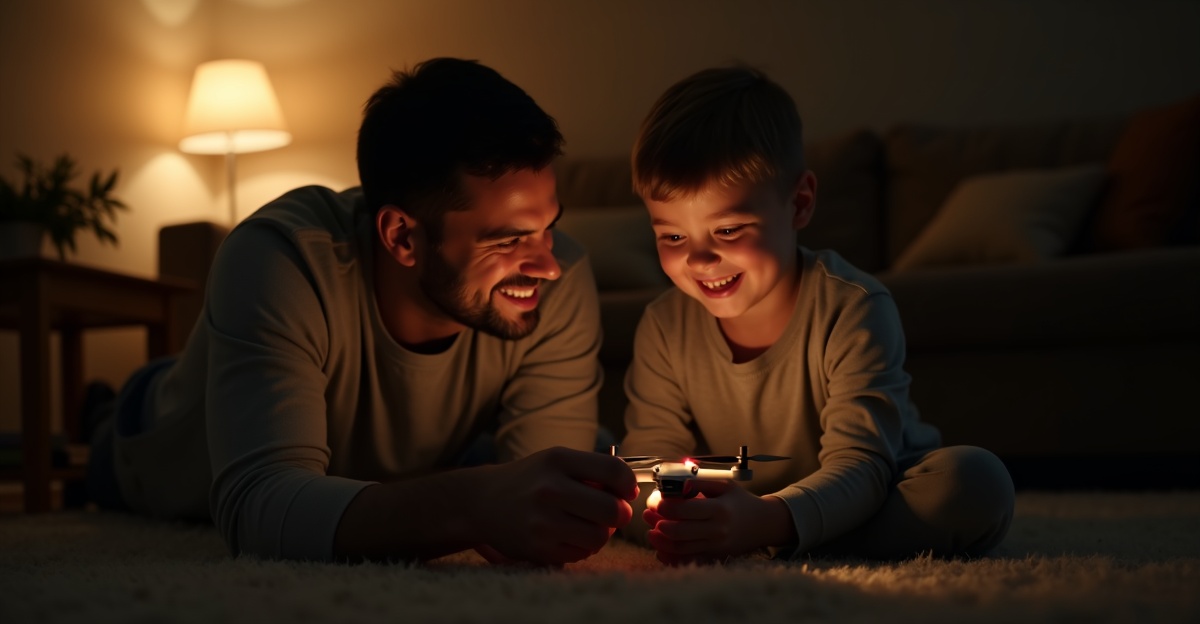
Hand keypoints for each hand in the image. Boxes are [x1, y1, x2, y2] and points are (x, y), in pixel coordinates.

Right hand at [470, 447, 638, 565]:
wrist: (481, 501)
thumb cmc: (529, 480)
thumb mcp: (555, 462)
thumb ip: (592, 470)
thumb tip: (630, 489)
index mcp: (558, 460)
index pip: (614, 471)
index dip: (629, 485)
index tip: (627, 492)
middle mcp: (550, 488)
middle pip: (612, 510)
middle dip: (619, 515)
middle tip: (613, 514)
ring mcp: (542, 521)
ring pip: (599, 537)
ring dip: (601, 534)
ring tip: (588, 525)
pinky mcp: (537, 548)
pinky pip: (580, 554)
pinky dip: (582, 548)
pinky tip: (569, 536)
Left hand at [643, 480, 793, 564]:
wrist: (764, 523)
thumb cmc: (740, 501)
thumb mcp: (723, 485)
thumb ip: (698, 481)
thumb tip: (674, 481)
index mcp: (719, 509)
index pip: (685, 510)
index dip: (665, 506)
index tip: (656, 501)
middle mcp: (717, 530)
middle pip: (679, 532)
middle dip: (658, 524)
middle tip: (647, 516)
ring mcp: (716, 546)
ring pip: (680, 548)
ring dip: (660, 541)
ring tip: (650, 531)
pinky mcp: (715, 557)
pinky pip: (688, 560)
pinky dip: (671, 556)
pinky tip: (660, 548)